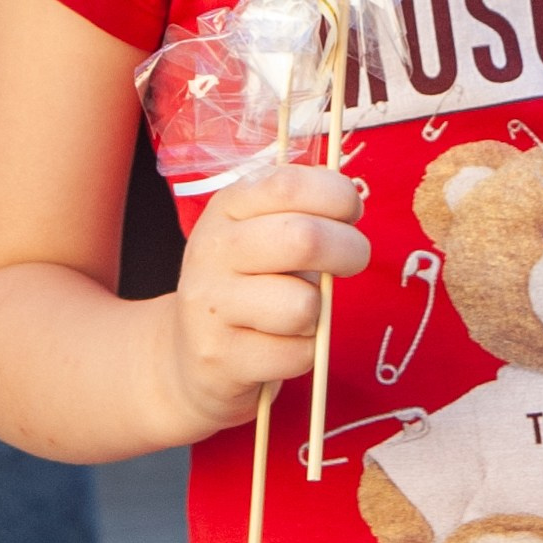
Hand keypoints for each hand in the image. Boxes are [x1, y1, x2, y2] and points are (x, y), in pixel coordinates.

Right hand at [163, 157, 368, 436]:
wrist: (189, 355)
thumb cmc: (249, 285)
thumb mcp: (263, 234)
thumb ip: (302, 212)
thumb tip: (349, 202)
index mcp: (226, 208)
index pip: (288, 185)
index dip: (337, 195)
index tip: (351, 213)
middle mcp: (212, 250)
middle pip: (303, 239)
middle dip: (349, 250)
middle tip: (353, 261)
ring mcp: (211, 305)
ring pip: (303, 305)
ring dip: (319, 312)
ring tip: (300, 312)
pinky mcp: (220, 357)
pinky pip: (296, 354)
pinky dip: (304, 352)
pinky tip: (281, 346)